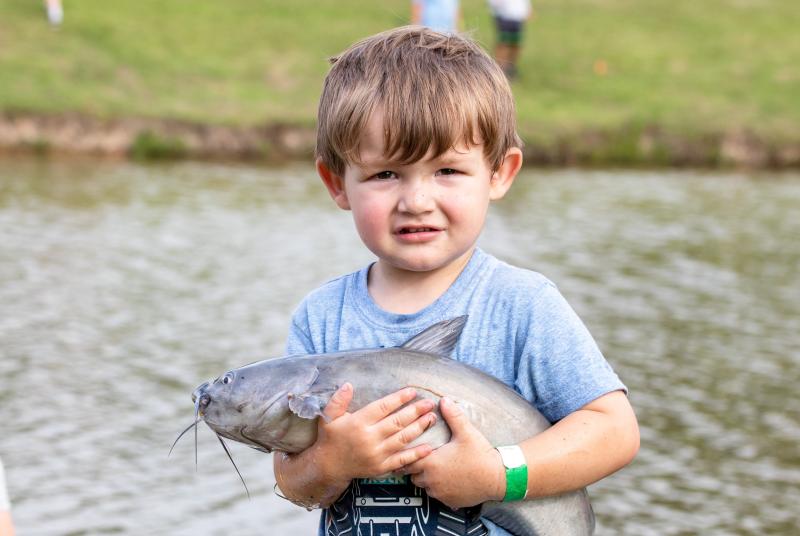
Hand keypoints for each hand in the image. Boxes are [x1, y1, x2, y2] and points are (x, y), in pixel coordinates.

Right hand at [314, 383, 436, 483]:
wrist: (328, 467)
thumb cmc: (330, 438)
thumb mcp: (329, 417)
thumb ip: (338, 400)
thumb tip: (348, 384)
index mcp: (358, 423)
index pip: (383, 407)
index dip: (399, 398)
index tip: (413, 391)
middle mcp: (369, 438)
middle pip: (397, 422)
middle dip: (415, 411)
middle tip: (429, 403)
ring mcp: (376, 454)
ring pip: (402, 439)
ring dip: (419, 428)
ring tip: (431, 418)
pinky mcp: (381, 467)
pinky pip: (401, 460)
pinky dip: (416, 454)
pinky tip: (428, 447)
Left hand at [403, 397, 505, 508]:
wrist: (498, 477)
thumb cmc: (480, 454)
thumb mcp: (466, 432)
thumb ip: (453, 415)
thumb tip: (444, 399)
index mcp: (431, 463)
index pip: (407, 460)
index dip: (408, 454)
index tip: (411, 449)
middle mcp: (431, 480)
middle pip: (412, 475)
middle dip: (416, 467)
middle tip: (424, 457)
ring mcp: (440, 493)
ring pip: (424, 486)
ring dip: (426, 478)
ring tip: (435, 468)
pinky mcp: (449, 501)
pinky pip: (437, 495)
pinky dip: (438, 488)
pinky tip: (447, 479)